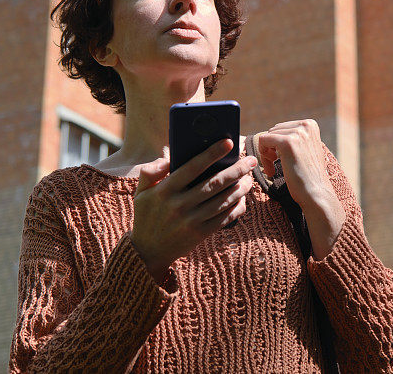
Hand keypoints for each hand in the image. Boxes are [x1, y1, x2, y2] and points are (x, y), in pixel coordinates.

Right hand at [129, 139, 256, 283]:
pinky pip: (224, 218)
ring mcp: (190, 221)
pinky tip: (243, 199)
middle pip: (214, 183)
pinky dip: (236, 208)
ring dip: (240, 188)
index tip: (229, 143)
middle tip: (251, 160)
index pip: (192, 167)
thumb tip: (168, 157)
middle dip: (236, 170)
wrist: (147, 251)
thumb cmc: (147, 215)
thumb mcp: (141, 191)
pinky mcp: (200, 234)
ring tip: (250, 178)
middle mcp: (179, 205)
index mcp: (165, 190)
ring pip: (223, 201)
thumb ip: (150, 171)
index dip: (212, 154)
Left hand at [257, 120, 345, 258]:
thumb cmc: (308, 176)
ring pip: (267, 136)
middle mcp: (305, 125)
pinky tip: (271, 169)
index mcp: (310, 125)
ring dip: (266, 154)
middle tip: (273, 166)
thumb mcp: (306, 149)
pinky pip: (263, 140)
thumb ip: (295, 138)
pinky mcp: (288, 142)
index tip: (278, 159)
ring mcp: (298, 133)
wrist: (316, 193)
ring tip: (273, 169)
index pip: (281, 128)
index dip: (276, 145)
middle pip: (273, 130)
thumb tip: (274, 131)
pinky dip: (263, 156)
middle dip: (270, 149)